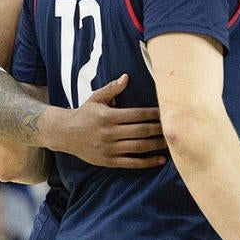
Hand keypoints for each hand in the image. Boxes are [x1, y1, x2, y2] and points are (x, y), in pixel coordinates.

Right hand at [52, 74, 166, 168]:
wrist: (64, 133)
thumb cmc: (84, 113)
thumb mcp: (95, 99)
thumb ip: (112, 89)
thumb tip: (126, 77)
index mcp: (108, 117)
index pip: (137, 115)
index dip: (154, 114)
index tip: (168, 112)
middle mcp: (109, 133)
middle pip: (141, 131)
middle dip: (160, 129)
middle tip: (175, 127)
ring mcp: (109, 149)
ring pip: (139, 147)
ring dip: (157, 145)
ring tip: (172, 143)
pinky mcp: (109, 161)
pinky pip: (132, 163)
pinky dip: (147, 162)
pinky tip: (160, 160)